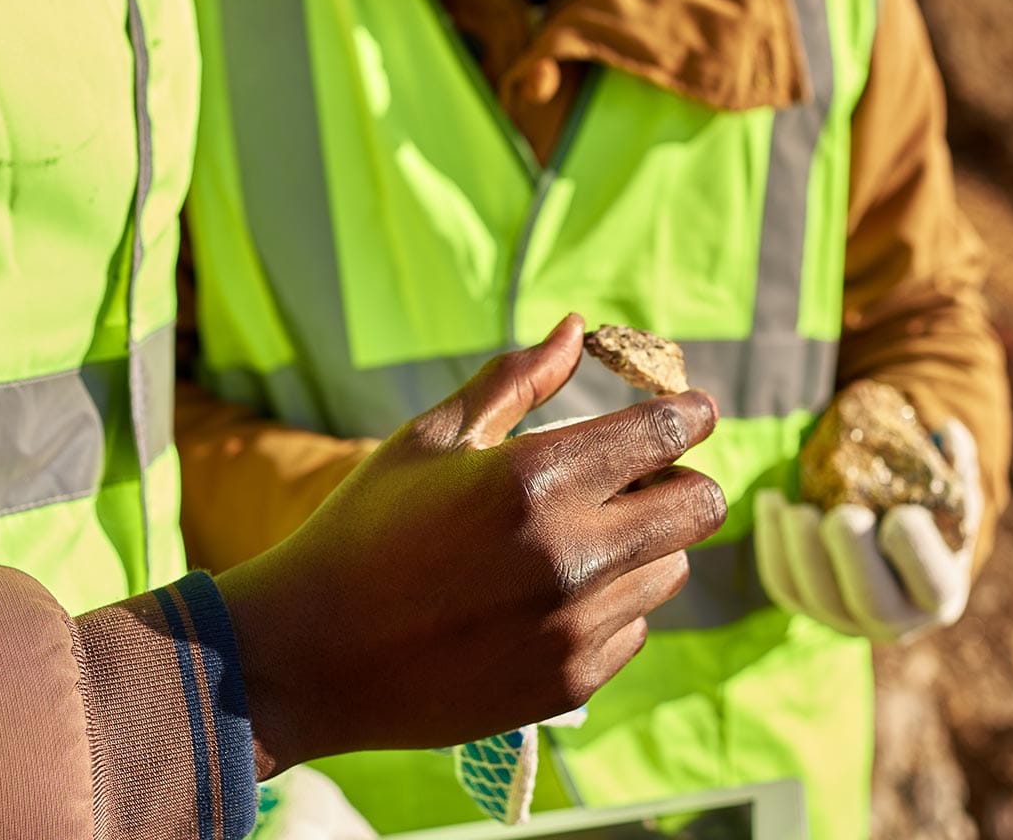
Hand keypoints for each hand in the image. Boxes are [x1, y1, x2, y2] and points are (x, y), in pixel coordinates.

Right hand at [216, 314, 726, 776]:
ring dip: (641, 544)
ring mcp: (577, 626)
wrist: (314, 656)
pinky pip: (634, 628)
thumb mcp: (432, 439)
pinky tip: (546, 596)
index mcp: (537, 478)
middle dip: (679, 480)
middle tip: (634, 475)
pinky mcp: (572, 682)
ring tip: (573, 539)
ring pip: (670, 569)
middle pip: (699, 506)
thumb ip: (515, 382)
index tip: (688, 409)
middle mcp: (573, 554)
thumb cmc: (365, 528)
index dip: (688, 414)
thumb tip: (577, 329)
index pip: (665, 433)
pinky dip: (610, 604)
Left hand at [753, 420, 981, 641]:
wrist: (885, 554)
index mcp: (938, 595)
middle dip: (853, 558)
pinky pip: (783, 584)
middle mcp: (893, 621)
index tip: (903, 514)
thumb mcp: (950, 497)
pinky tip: (771, 500)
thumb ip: (956, 467)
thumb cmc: (925, 519)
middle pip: (871, 604)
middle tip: (842, 516)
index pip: (934, 587)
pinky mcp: (806, 606)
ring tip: (795, 509)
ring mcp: (844, 619)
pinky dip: (771, 543)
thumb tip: (948, 432)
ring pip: (817, 597)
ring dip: (800, 551)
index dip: (917, 554)